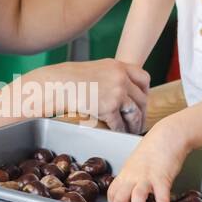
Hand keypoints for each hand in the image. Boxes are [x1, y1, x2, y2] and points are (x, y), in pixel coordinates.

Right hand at [32, 59, 149, 132]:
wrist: (56, 84)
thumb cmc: (68, 78)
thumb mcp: (94, 69)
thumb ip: (109, 76)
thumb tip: (114, 88)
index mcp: (118, 66)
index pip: (143, 77)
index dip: (145, 92)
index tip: (142, 101)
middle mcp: (121, 77)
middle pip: (142, 98)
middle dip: (141, 112)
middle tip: (139, 122)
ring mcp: (117, 93)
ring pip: (134, 113)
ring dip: (135, 125)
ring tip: (132, 132)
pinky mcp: (109, 108)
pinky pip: (120, 124)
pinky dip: (121, 131)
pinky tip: (120, 135)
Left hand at [106, 121, 190, 201]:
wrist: (168, 136)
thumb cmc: (154, 148)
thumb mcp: (137, 163)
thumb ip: (132, 177)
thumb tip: (132, 191)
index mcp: (125, 173)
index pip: (112, 192)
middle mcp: (132, 176)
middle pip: (119, 198)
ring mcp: (146, 177)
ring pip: (136, 199)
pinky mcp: (162, 178)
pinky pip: (161, 198)